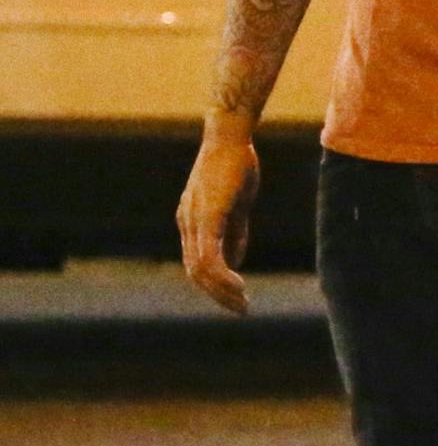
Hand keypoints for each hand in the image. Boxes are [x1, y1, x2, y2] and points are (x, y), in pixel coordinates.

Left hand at [178, 133, 259, 314]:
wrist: (231, 136)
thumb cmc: (236, 163)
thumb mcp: (237, 204)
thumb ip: (235, 233)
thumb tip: (235, 262)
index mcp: (193, 221)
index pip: (197, 262)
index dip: (215, 283)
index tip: (235, 297)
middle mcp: (187, 224)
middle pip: (196, 272)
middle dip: (218, 295)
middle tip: (240, 310)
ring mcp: (194, 221)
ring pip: (201, 270)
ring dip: (221, 291)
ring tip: (242, 303)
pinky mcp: (207, 217)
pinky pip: (209, 256)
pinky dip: (222, 276)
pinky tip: (238, 286)